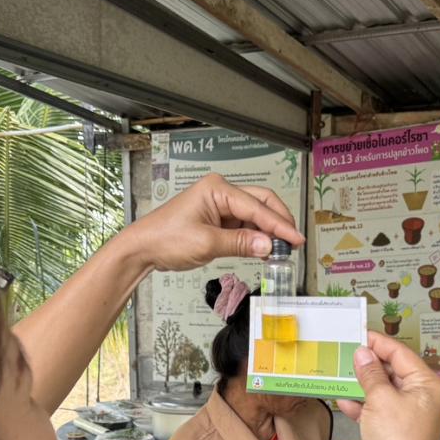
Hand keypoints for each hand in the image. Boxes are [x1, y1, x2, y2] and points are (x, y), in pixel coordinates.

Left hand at [125, 174, 303, 271]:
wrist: (144, 248)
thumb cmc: (166, 239)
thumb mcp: (206, 243)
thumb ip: (240, 244)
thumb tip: (268, 245)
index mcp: (218, 189)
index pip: (257, 206)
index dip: (279, 225)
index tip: (296, 239)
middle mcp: (221, 193)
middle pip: (261, 203)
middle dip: (279, 223)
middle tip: (294, 243)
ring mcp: (220, 207)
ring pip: (255, 216)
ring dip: (269, 232)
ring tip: (282, 250)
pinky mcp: (218, 221)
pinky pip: (244, 227)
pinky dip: (256, 238)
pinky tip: (265, 250)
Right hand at [336, 333, 439, 439]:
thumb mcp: (380, 398)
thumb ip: (371, 374)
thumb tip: (363, 355)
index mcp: (429, 384)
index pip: (402, 354)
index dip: (379, 344)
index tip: (361, 336)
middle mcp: (424, 397)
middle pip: (394, 372)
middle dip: (370, 366)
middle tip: (350, 356)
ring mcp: (412, 414)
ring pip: (385, 391)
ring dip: (364, 386)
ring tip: (345, 377)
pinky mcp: (399, 428)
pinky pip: (381, 409)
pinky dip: (365, 406)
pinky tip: (347, 402)